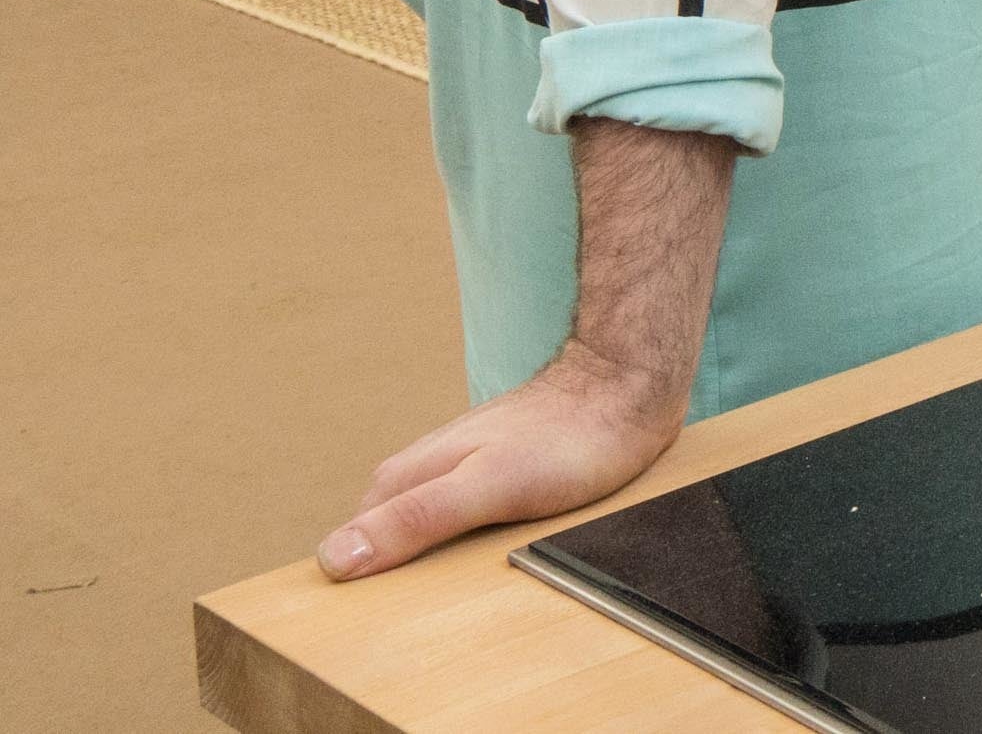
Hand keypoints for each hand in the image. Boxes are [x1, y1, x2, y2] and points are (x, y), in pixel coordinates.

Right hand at [318, 343, 683, 579]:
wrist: (623, 388)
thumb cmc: (565, 439)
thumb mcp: (487, 487)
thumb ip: (416, 519)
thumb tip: (334, 557)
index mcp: (402, 477)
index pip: (351, 546)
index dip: (362, 584)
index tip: (382, 618)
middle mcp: (420, 469)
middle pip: (384, 538)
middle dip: (396, 575)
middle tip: (429, 610)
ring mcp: (454, 467)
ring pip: (421, 527)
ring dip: (431, 559)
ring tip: (463, 584)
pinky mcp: (488, 472)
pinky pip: (458, 517)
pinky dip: (466, 541)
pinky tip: (488, 554)